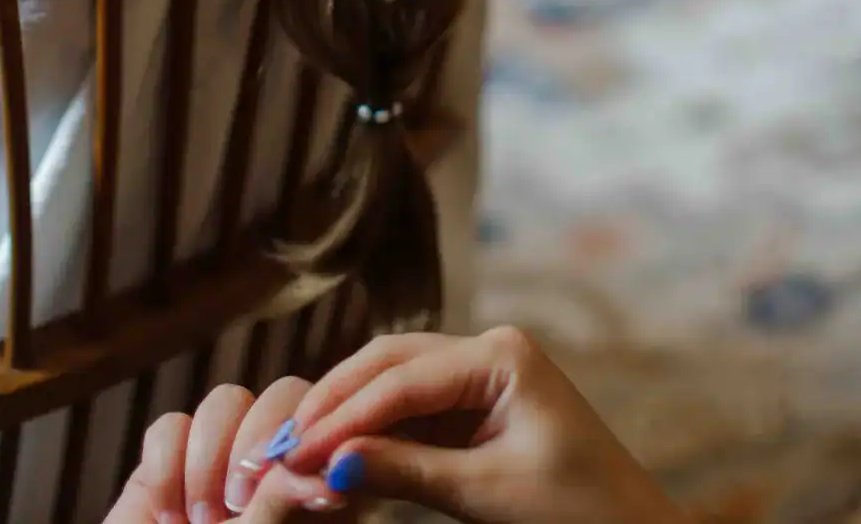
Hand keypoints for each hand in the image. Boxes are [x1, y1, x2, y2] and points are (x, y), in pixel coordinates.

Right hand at [105, 374, 334, 523]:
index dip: (308, 435)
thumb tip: (330, 469)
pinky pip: (170, 425)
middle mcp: (271, 457)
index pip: (325, 419)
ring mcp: (219, 450)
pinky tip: (169, 517)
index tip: (286, 476)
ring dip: (208, 461)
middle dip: (257, 441)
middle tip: (238, 501)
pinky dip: (166, 471)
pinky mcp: (169, 454)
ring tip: (201, 522)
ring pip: (225, 400)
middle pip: (281, 394)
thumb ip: (281, 496)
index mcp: (310, 480)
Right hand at [223, 329, 682, 523]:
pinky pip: (412, 420)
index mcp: (500, 353)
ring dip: (347, 422)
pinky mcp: (476, 417)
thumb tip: (327, 463)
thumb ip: (407, 472)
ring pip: (394, 390)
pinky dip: (373, 441)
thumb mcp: (488, 493)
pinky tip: (335, 463)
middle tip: (279, 447)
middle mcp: (487, 352)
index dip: (342, 415)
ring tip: (294, 456)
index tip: (292, 451)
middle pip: (389, 366)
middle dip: (334, 405)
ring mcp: (481, 382)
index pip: (402, 378)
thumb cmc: (581, 514)